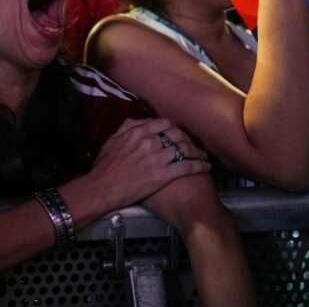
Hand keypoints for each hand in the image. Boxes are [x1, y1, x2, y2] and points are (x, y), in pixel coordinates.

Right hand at [90, 118, 208, 210]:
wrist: (102, 187)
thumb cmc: (104, 166)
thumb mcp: (112, 140)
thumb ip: (126, 128)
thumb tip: (138, 122)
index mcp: (137, 131)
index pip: (163, 123)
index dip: (173, 128)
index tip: (177, 134)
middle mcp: (149, 141)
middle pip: (176, 134)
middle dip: (187, 138)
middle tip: (192, 144)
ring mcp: (157, 158)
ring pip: (184, 149)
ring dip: (196, 152)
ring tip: (202, 155)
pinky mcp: (163, 175)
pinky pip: (186, 166)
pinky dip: (198, 165)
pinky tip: (205, 167)